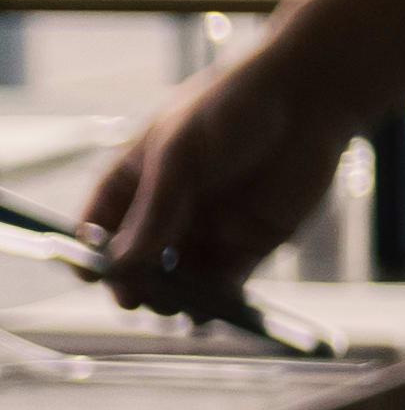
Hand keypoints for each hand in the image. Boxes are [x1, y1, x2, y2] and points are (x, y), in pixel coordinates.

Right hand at [72, 51, 362, 312]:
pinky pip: (226, 286)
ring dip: (175, 301)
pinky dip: (220, 304)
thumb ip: (155, 210)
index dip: (90, 255)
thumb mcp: (181, 153)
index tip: (92, 276)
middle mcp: (167, 212)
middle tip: (143, 297)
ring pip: (179, 282)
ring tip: (180, 306)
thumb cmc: (234, 108)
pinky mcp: (250, 244)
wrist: (310, 96)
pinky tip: (218, 312)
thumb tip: (123, 267)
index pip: (97, 228)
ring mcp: (207, 230)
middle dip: (135, 285)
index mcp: (135, 181)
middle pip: (136, 265)